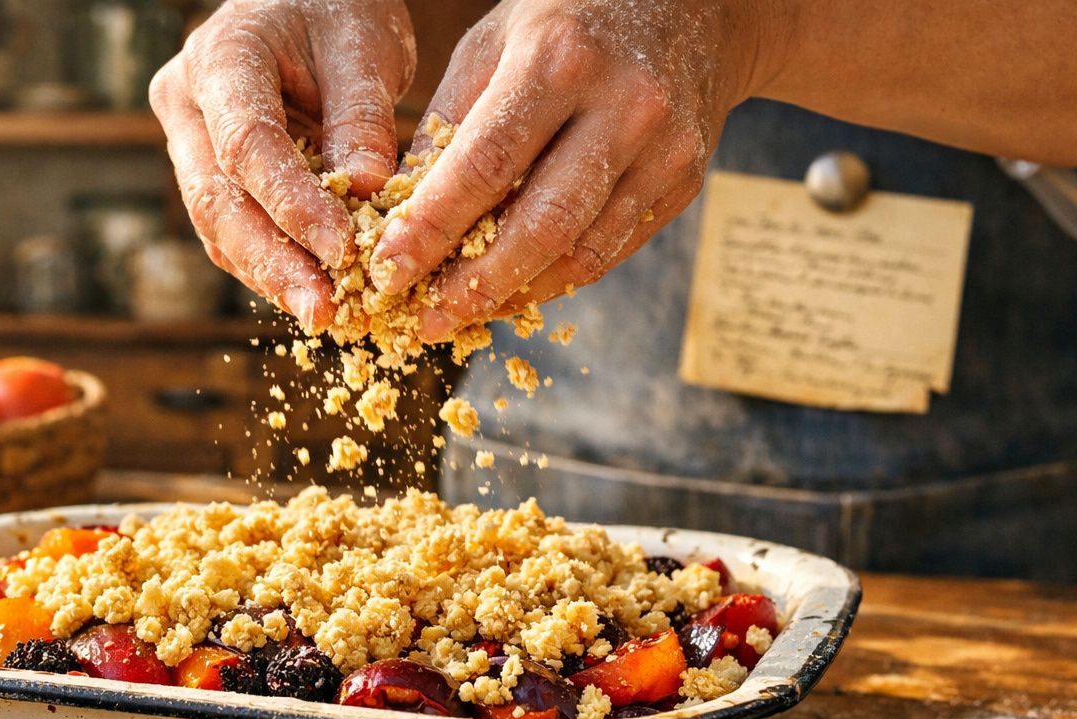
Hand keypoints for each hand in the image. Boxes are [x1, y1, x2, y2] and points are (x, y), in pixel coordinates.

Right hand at [149, 0, 415, 332]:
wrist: (304, 4)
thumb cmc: (336, 10)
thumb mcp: (364, 46)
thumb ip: (362, 117)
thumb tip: (368, 193)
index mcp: (220, 59)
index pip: (247, 145)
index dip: (293, 205)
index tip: (343, 251)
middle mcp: (186, 105)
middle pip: (217, 201)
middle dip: (274, 263)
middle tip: (325, 311)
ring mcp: (188, 144)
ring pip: (218, 227)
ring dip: (272, 277)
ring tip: (326, 314)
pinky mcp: (207, 177)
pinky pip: (232, 233)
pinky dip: (272, 266)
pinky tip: (313, 293)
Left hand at [368, 0, 765, 339]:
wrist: (696, 5)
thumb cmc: (569, 21)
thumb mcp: (496, 41)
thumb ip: (449, 122)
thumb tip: (399, 211)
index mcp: (559, 59)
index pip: (484, 164)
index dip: (432, 227)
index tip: (388, 270)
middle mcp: (622, 106)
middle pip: (540, 225)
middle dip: (474, 284)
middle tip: (425, 319)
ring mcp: (663, 149)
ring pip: (580, 253)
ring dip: (512, 295)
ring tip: (460, 314)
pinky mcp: (683, 182)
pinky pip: (609, 251)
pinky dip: (553, 281)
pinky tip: (511, 291)